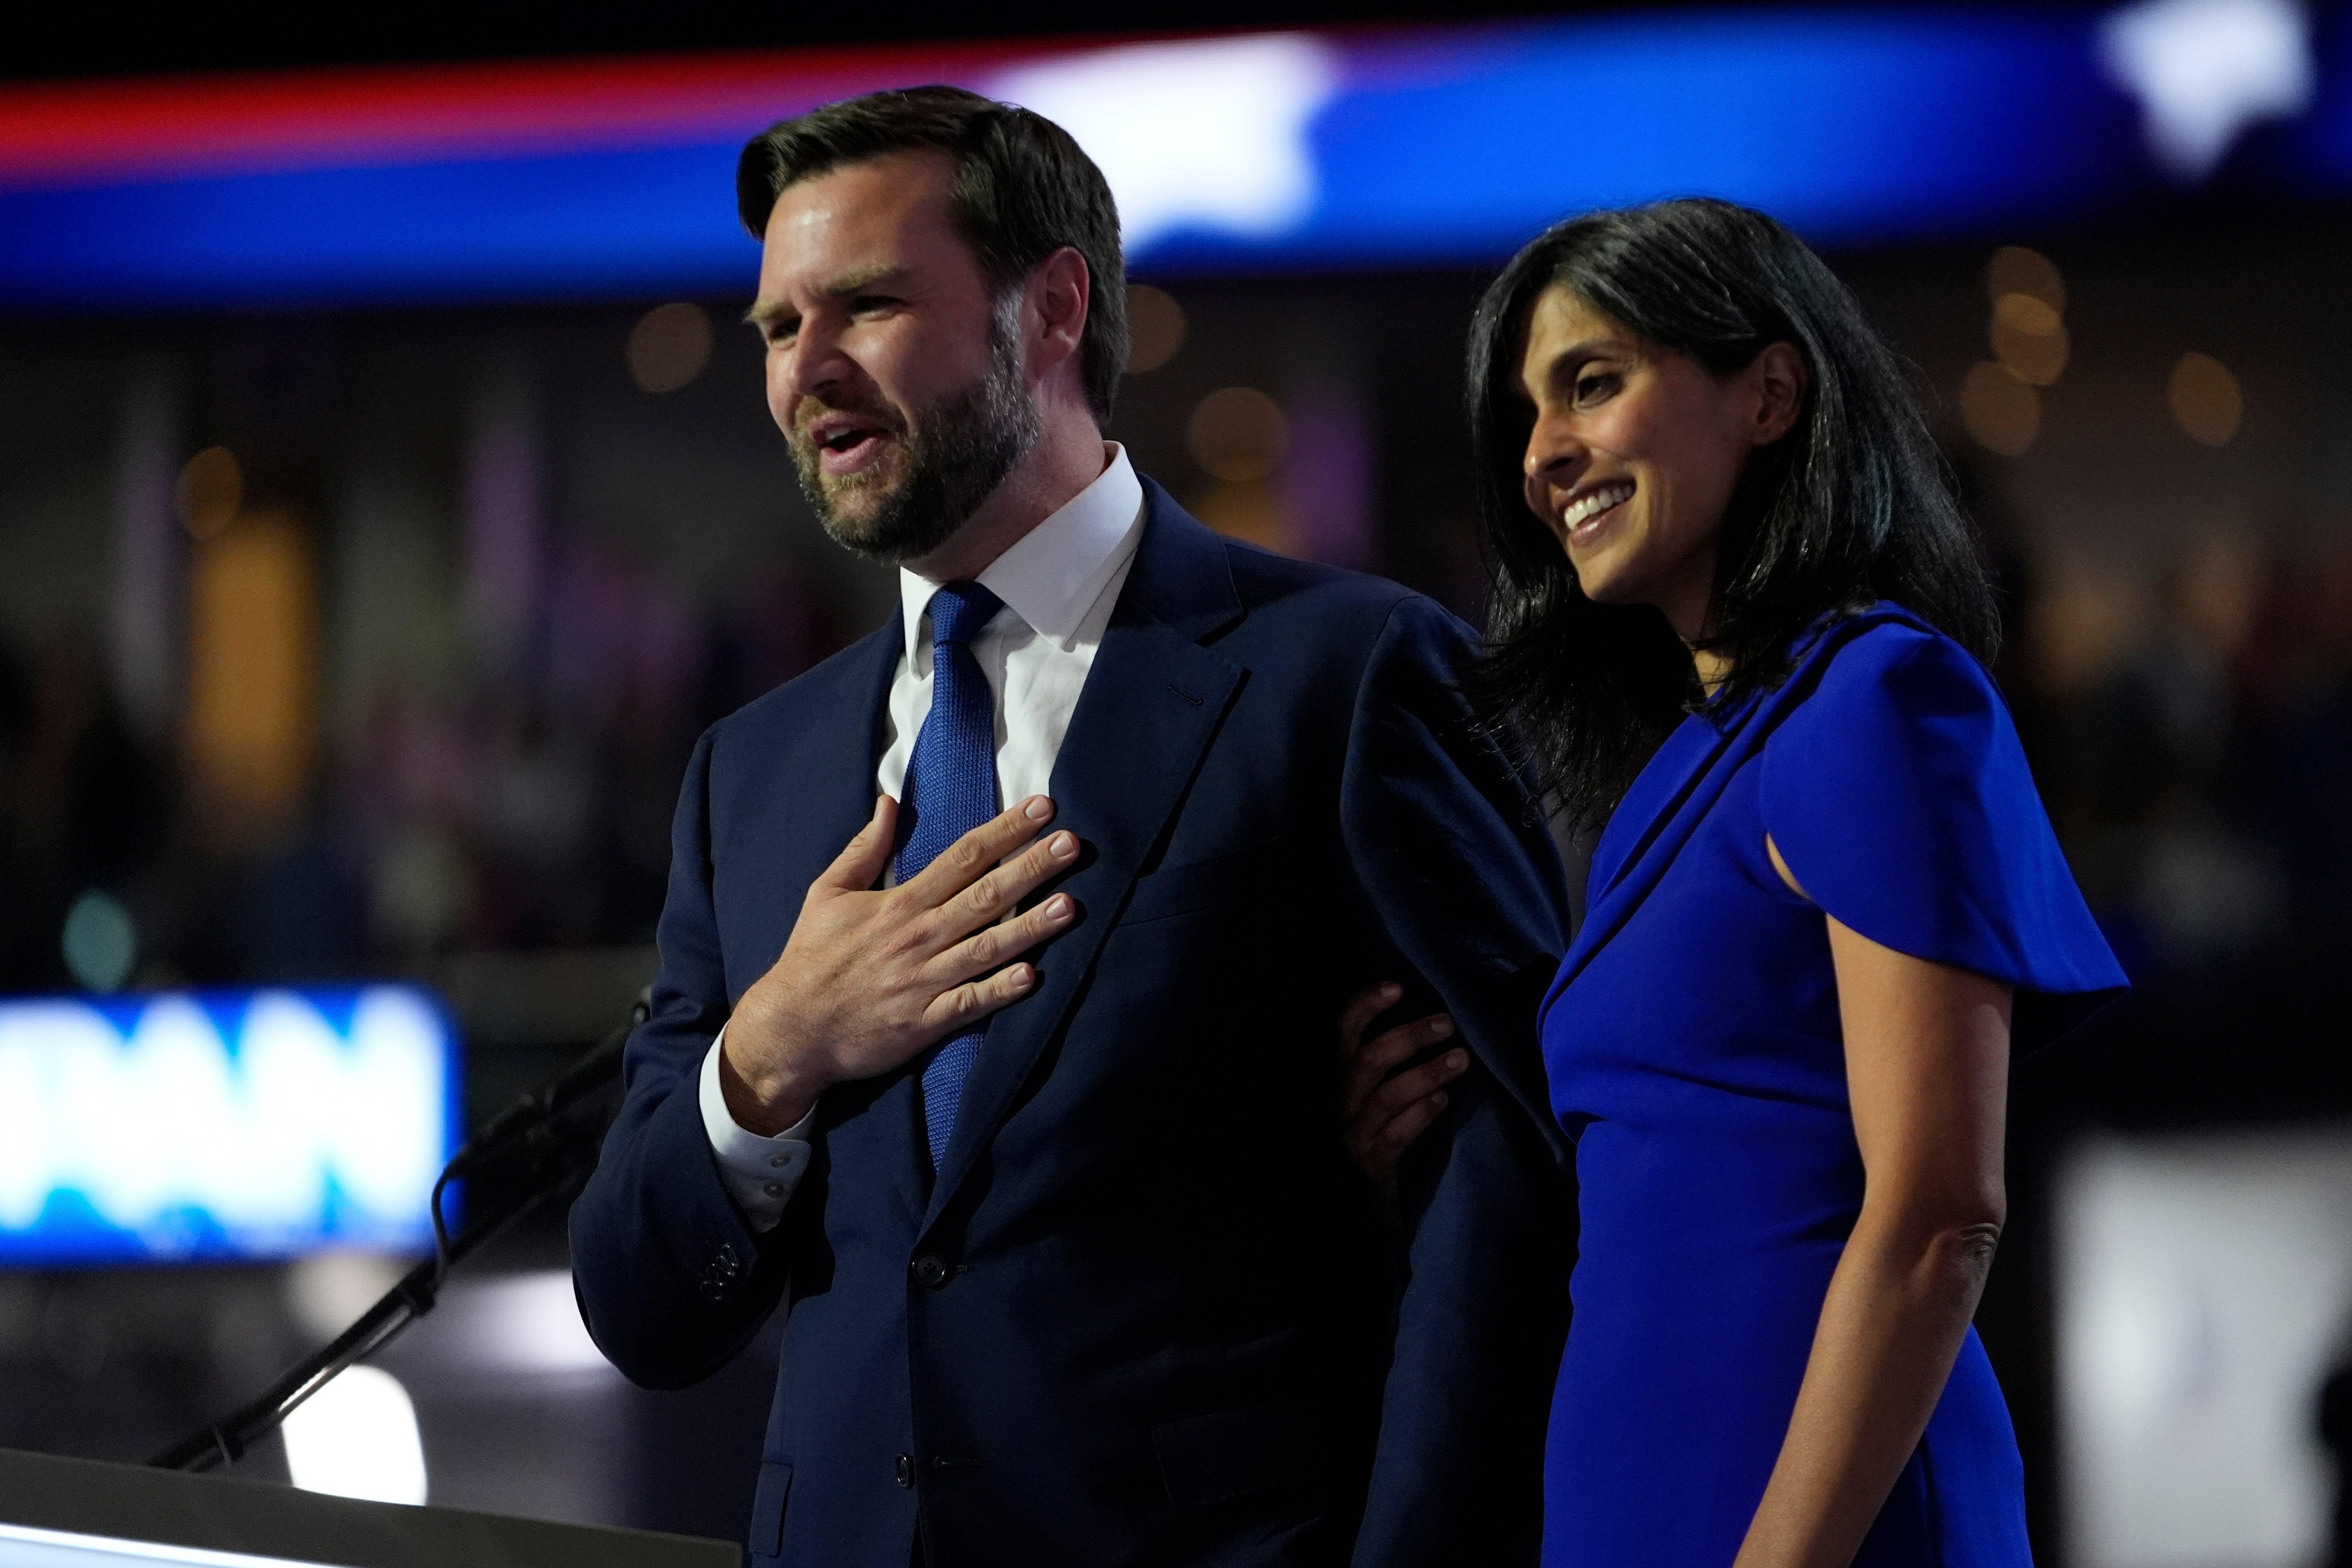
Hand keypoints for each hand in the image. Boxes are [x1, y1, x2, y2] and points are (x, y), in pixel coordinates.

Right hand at [719, 793, 1080, 1133]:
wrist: (792, 1029)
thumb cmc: (811, 958)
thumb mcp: (827, 893)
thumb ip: (864, 849)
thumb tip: (888, 802)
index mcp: (899, 904)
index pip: (962, 857)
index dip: (1005, 830)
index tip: (1042, 808)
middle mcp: (917, 937)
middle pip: (984, 895)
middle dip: (1031, 868)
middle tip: (1074, 844)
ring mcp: (923, 980)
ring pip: (986, 948)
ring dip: (1030, 927)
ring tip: (1070, 906)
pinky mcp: (924, 1022)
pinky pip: (969, 1004)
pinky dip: (999, 991)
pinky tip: (1033, 977)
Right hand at [1338, 981, 1466, 1186]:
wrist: (1385, 1201)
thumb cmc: (1396, 1129)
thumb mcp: (1393, 1088)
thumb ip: (1402, 1058)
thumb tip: (1440, 1018)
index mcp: (1347, 1078)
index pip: (1344, 1033)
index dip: (1364, 1006)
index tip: (1397, 987)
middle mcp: (1345, 1103)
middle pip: (1368, 1060)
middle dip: (1409, 1037)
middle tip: (1448, 1024)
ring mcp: (1355, 1136)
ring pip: (1386, 1096)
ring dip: (1426, 1073)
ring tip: (1461, 1059)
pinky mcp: (1373, 1166)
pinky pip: (1394, 1137)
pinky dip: (1419, 1115)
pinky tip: (1442, 1101)